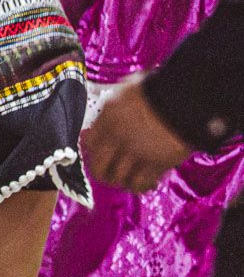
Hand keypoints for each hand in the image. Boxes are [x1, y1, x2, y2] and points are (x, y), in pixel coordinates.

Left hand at [83, 78, 191, 192]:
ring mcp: (135, 152)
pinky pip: (139, 184)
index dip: (95, 151)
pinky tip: (148, 182)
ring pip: (118, 178)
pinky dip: (141, 186)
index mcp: (108, 117)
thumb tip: (104, 116)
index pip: (89, 144)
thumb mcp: (127, 91)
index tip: (103, 153)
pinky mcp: (154, 164)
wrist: (186, 98)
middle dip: (105, 173)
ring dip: (125, 180)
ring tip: (134, 176)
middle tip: (114, 172)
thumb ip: (114, 106)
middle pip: (98, 167)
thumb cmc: (158, 90)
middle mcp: (117, 136)